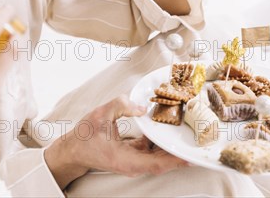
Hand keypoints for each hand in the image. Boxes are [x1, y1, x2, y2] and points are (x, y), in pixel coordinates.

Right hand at [44, 95, 188, 188]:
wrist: (74, 150)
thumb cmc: (85, 136)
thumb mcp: (100, 115)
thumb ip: (121, 105)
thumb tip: (141, 107)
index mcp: (125, 160)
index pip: (156, 164)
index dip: (174, 161)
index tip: (189, 156)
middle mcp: (132, 164)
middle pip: (162, 161)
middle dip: (179, 152)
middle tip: (196, 141)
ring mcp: (133, 161)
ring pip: (159, 156)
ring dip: (171, 146)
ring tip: (186, 133)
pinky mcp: (133, 155)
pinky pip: (152, 151)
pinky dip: (161, 141)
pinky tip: (167, 127)